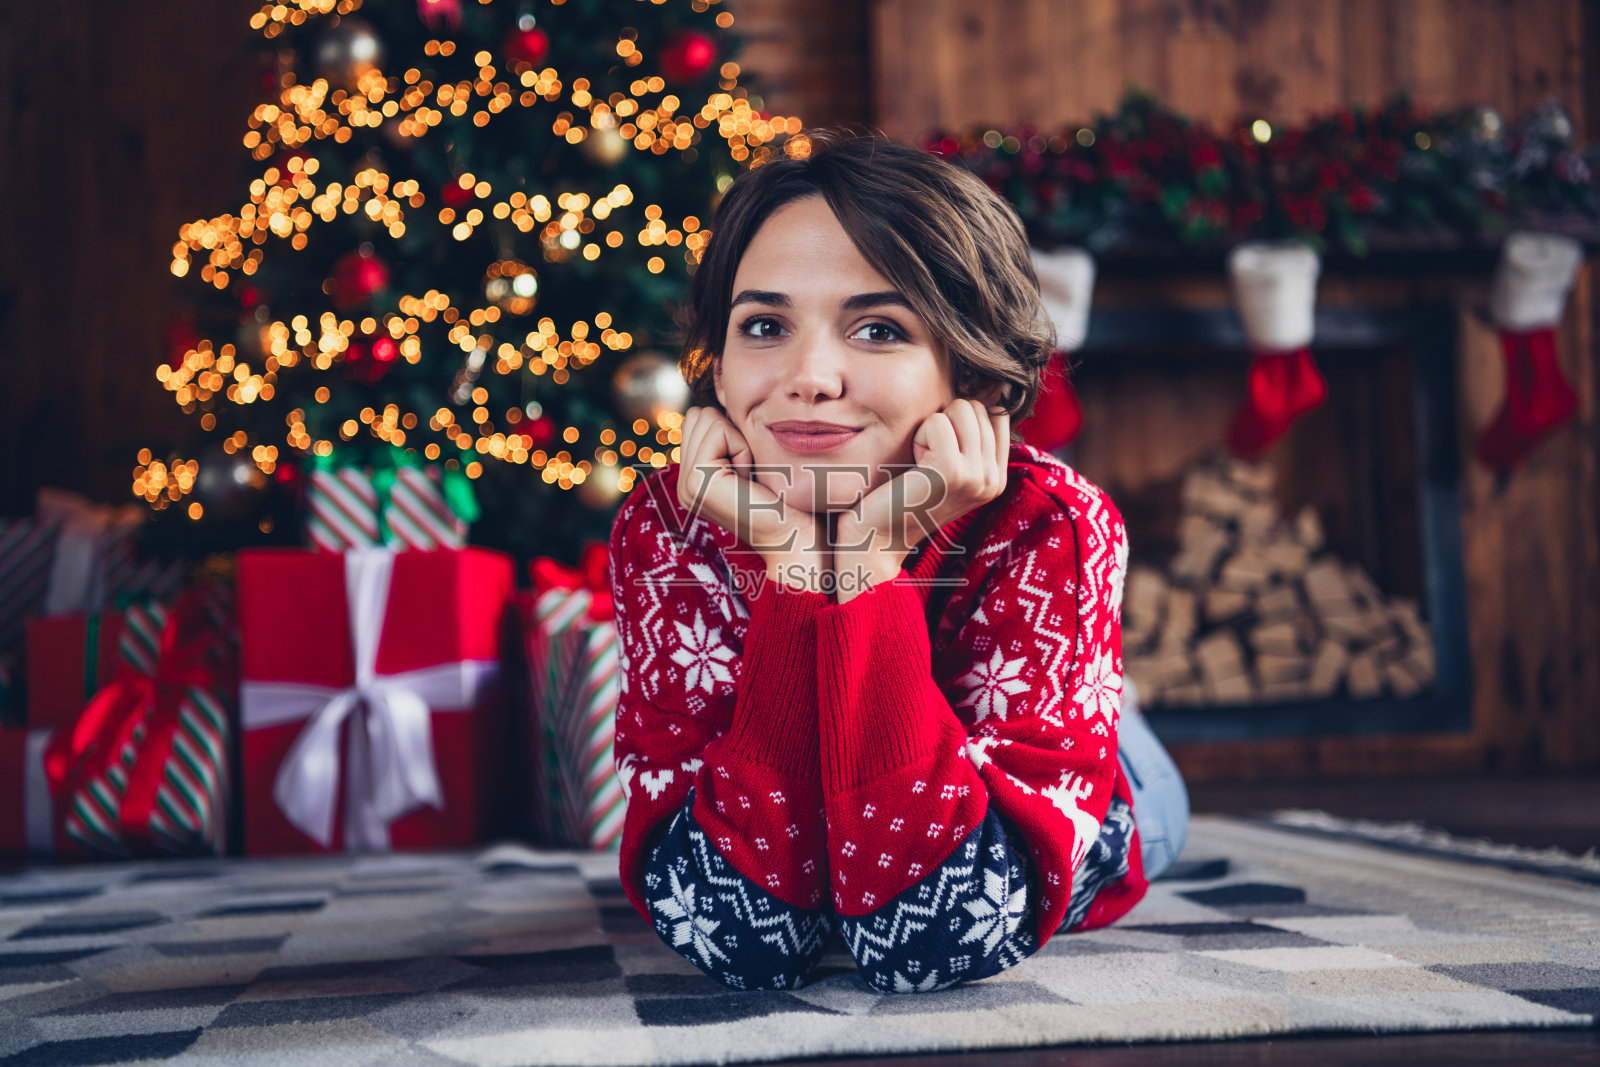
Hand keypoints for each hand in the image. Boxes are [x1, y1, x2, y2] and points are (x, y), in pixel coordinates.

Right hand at [677, 405, 824, 567]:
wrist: (800, 537)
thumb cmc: (790, 498)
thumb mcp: (755, 459)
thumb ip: (731, 435)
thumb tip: (723, 393)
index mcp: (693, 477)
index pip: (699, 418)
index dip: (733, 432)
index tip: (752, 468)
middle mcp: (682, 483)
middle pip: (698, 414)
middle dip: (732, 433)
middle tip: (752, 473)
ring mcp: (685, 485)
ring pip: (706, 418)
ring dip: (739, 441)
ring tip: (751, 477)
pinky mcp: (696, 483)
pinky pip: (717, 431)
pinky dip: (741, 447)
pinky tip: (750, 479)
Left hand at [837, 397, 1010, 560]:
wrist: (876, 535)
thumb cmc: (903, 492)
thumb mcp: (946, 462)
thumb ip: (969, 432)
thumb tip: (993, 384)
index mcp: (997, 477)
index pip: (995, 414)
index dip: (960, 418)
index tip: (938, 450)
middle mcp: (994, 479)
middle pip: (976, 407)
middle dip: (943, 422)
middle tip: (925, 460)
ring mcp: (977, 477)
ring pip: (961, 409)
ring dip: (931, 428)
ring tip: (920, 463)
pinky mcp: (952, 472)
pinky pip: (938, 422)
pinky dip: (920, 436)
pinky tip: (913, 466)